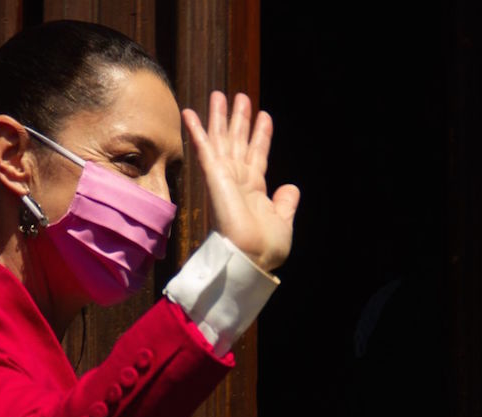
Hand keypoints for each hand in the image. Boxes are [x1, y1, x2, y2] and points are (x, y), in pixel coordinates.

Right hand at [182, 91, 299, 271]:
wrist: (251, 257)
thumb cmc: (266, 247)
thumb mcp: (284, 221)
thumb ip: (286, 203)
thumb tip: (291, 187)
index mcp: (254, 191)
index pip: (257, 155)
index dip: (260, 135)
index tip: (264, 116)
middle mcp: (238, 180)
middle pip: (237, 142)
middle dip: (239, 120)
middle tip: (240, 97)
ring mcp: (225, 177)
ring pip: (221, 139)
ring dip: (219, 117)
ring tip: (220, 94)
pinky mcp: (214, 177)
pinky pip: (204, 149)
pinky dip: (197, 130)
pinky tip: (190, 112)